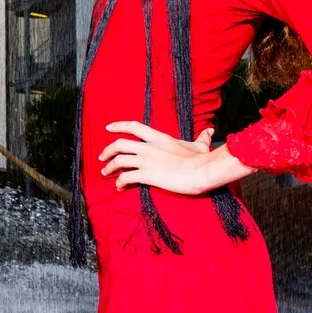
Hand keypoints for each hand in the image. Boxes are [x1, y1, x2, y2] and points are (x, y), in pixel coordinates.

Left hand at [97, 120, 246, 194]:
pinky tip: (118, 187)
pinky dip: (119, 182)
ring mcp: (146, 161)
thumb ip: (201, 137)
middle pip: (119, 144)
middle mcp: (148, 147)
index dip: (118, 125)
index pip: (133, 126)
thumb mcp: (200, 145)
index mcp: (159, 138)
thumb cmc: (201, 159)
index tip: (108, 128)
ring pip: (118, 161)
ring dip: (109, 168)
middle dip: (107, 150)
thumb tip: (209, 131)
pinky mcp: (146, 175)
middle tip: (102, 157)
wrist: (200, 172)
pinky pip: (125, 178)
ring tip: (105, 173)